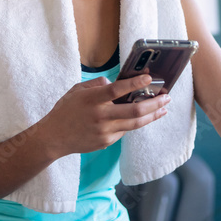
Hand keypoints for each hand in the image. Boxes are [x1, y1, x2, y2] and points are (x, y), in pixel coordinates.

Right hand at [39, 74, 170, 157]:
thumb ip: (98, 85)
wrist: (53, 137)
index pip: (117, 90)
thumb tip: (117, 83)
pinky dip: (134, 123)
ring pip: (135, 124)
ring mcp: (104, 131)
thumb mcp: (77, 90)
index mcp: (92, 100)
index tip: (149, 78)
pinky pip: (124, 131)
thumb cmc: (65, 110)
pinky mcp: (106, 142)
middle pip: (134, 111)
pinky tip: (142, 117)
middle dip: (154, 103)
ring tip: (164, 108)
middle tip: (167, 97)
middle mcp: (100, 116)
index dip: (135, 84)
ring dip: (152, 115)